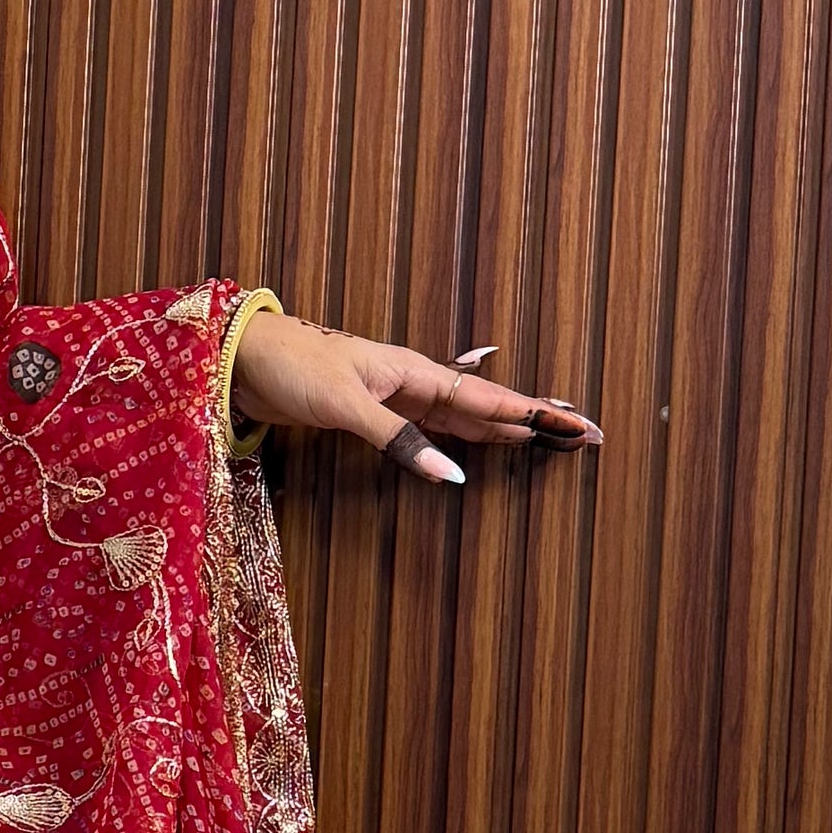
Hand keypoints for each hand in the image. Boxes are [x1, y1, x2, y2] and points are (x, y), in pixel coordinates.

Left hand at [231, 308, 603, 486]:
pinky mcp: (376, 411)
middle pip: (489, 404)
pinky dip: (464, 435)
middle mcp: (414, 381)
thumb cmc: (294, 368)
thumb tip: (451, 475)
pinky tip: (478, 445)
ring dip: (505, 426)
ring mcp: (397, 396)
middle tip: (585, 433)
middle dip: (537, 419)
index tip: (580, 427)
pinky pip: (435, 424)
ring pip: (465, 414)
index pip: (491, 398)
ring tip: (548, 436)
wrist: (246, 358)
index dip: (537, 415)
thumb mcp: (347, 406)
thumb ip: (398, 440)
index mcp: (415, 372)